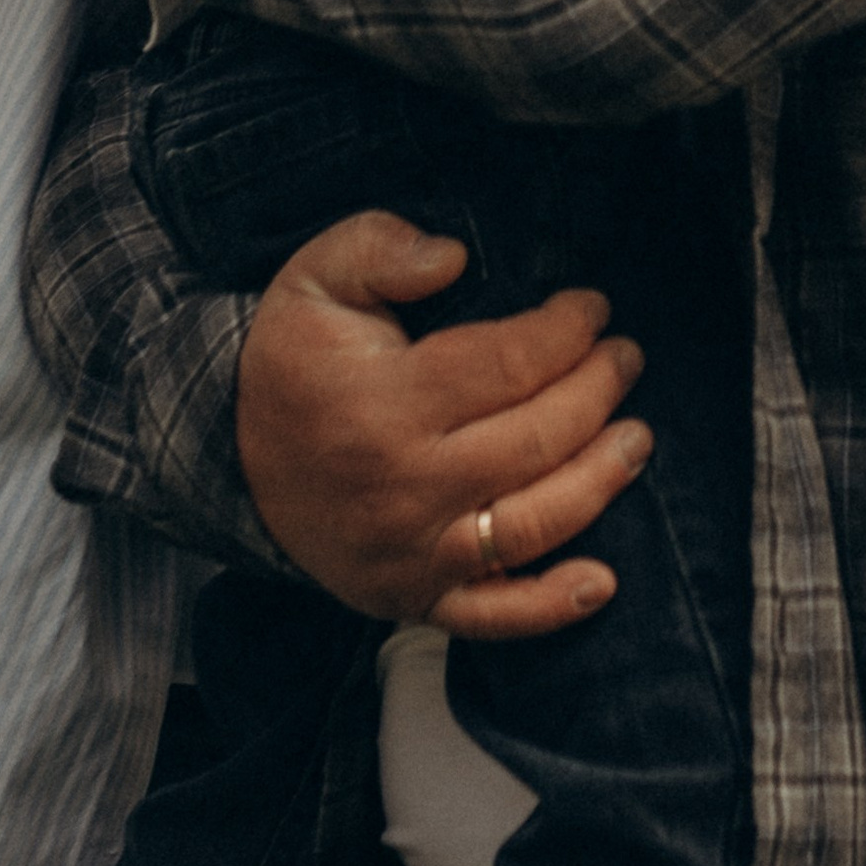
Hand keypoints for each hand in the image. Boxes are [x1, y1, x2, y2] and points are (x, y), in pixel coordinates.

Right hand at [233, 212, 654, 643]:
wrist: (229, 458)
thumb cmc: (292, 362)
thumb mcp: (315, 279)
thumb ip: (380, 249)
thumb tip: (454, 256)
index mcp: (385, 403)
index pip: (506, 363)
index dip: (564, 331)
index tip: (592, 307)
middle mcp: (404, 486)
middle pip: (534, 440)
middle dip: (596, 392)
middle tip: (624, 359)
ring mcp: (412, 552)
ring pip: (531, 525)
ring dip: (600, 482)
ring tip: (636, 439)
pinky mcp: (412, 597)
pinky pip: (492, 617)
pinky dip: (552, 606)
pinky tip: (602, 582)